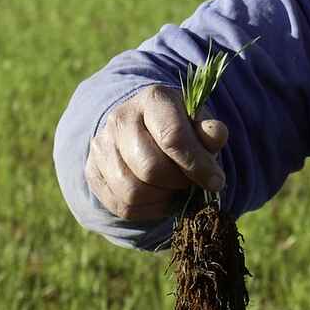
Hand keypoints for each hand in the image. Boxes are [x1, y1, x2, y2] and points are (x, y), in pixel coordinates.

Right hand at [86, 84, 228, 220]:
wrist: (141, 130)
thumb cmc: (178, 128)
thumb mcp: (198, 124)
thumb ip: (210, 132)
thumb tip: (216, 135)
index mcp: (153, 99)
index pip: (172, 137)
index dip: (197, 165)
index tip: (216, 181)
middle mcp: (120, 118)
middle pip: (151, 168)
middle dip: (178, 183)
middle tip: (190, 183)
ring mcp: (101, 145)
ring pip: (133, 192)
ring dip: (162, 198)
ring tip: (174, 189)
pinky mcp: (92, 171)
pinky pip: (122, 206)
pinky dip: (148, 209)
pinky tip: (160, 198)